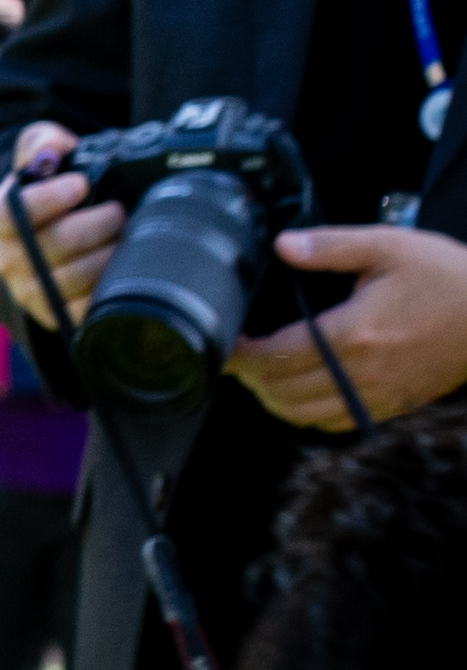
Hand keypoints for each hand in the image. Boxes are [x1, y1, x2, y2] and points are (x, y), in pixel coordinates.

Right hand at [0, 123, 121, 330]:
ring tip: (127, 237)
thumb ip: (42, 142)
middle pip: (48, 246)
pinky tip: (122, 268)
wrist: (59, 229)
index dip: (45, 200)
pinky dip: (106, 290)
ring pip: (68, 279)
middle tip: (119, 210)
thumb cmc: (53, 190)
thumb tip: (50, 151)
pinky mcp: (55, 315)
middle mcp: (6, 259)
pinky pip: (81, 310)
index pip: (6, 214)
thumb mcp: (44, 154)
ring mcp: (28, 291)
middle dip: (94, 225)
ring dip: (106, 256)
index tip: (80, 184)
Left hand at [229, 224, 466, 432]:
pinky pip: (336, 424)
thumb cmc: (447, 278)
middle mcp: (362, 373)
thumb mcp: (388, 246)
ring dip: (274, 399)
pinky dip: (307, 414)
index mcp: (353, 334)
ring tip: (261, 375)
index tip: (225, 343)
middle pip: (282, 392)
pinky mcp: (394, 405)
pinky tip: (300, 392)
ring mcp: (379, 395)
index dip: (240, 354)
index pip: (276, 356)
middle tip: (237, 357)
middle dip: (250, 378)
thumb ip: (329, 246)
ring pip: (304, 417)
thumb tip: (282, 246)